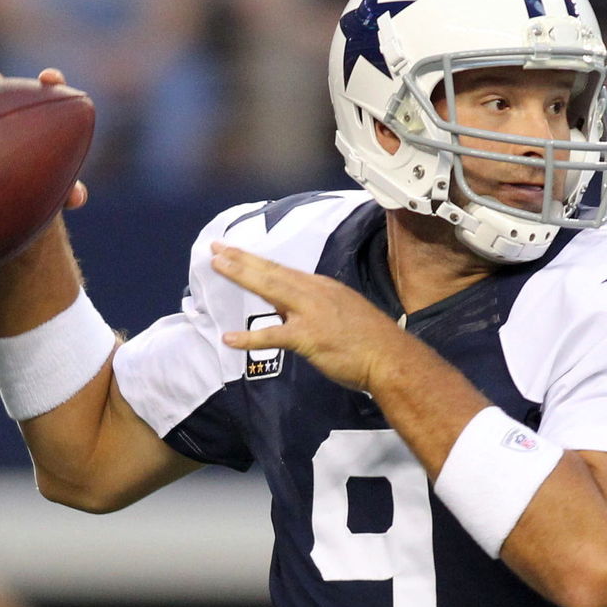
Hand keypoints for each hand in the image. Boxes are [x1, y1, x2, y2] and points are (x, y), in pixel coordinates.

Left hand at [210, 242, 407, 392]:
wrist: (391, 358)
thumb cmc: (370, 341)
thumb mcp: (342, 313)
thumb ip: (314, 309)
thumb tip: (288, 312)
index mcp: (322, 287)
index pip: (283, 270)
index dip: (257, 260)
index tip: (235, 250)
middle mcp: (315, 293)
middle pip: (272, 271)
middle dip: (242, 258)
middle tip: (216, 248)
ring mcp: (311, 312)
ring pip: (271, 288)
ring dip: (242, 276)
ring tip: (217, 266)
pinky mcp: (309, 336)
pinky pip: (273, 335)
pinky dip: (249, 338)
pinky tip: (229, 338)